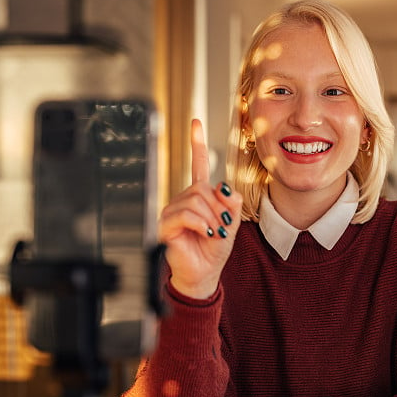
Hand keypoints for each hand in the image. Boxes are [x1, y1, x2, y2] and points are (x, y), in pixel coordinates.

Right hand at [158, 119, 242, 298]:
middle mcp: (183, 200)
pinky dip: (200, 224)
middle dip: (219, 208)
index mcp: (199, 196)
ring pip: (196, 200)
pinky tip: (203, 234)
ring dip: (211, 218)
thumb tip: (224, 188)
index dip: (196, 143)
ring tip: (213, 233)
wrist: (202, 273)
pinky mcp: (165, 224)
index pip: (198, 165)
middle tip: (222, 227)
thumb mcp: (231, 225)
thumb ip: (231, 204)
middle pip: (202, 187)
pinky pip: (186, 214)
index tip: (196, 123)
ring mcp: (172, 211)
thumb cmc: (213, 250)